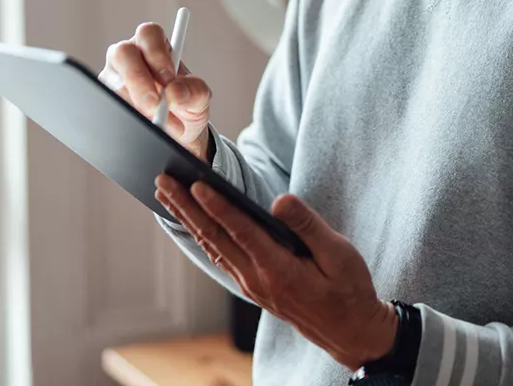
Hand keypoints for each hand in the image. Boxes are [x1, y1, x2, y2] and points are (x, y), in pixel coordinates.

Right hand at [99, 22, 211, 160]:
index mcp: (155, 45)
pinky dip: (127, 117)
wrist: (176, 132)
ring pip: (113, 82)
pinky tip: (143, 126)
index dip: (156, 53)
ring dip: (137, 106)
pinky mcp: (106, 99)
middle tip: (155, 105)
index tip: (169, 78)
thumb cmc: (186, 103)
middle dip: (138, 79)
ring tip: (161, 124)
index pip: (149, 34)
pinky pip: (108, 105)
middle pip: (123, 52)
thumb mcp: (199, 97)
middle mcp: (130, 56)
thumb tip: (174, 92)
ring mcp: (114, 77)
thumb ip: (193, 90)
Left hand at [154, 175, 398, 370]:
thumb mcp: (339, 253)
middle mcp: (257, 278)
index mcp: (278, 269)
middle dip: (186, 206)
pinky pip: (220, 256)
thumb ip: (307, 225)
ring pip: (212, 245)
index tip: (195, 183)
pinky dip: (201, 234)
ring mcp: (252, 284)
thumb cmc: (349, 289)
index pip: (239, 230)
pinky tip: (192, 222)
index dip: (217, 205)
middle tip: (162, 180)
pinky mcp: (253, 285)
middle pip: (214, 236)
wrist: (350, 331)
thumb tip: (279, 200)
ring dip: (187, 218)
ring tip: (167, 194)